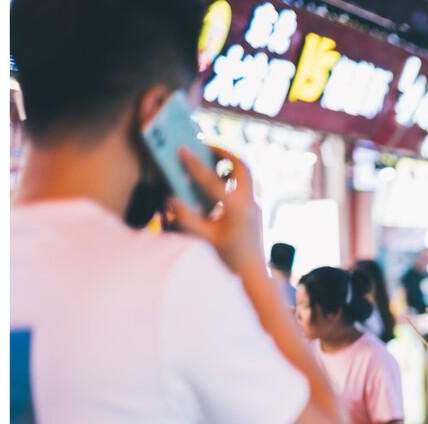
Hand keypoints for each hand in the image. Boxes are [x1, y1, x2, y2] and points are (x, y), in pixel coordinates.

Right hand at [168, 145, 264, 274]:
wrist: (253, 273)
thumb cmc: (229, 258)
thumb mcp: (204, 239)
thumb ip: (187, 218)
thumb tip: (171, 198)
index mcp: (236, 208)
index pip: (211, 180)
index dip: (194, 164)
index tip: (183, 149)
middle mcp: (249, 202)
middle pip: (241, 166)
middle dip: (223, 153)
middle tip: (204, 146)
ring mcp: (256, 205)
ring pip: (247, 174)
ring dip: (230, 163)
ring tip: (211, 159)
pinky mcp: (256, 210)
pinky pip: (246, 186)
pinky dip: (232, 177)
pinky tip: (219, 180)